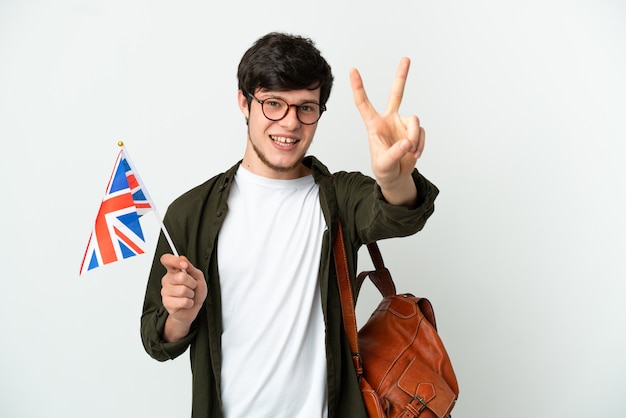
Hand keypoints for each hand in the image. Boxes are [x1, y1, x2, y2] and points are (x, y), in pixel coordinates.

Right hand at [160, 254, 207, 341]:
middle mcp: (167, 280)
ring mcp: (165, 291)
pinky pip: (184, 301)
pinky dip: (190, 303)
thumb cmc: (195, 292)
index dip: (174, 260)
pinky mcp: (167, 302)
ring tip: (189, 295)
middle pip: (181, 276)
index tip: (184, 265)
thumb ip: (191, 268)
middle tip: (192, 287)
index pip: (166, 260)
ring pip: (183, 290)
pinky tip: (186, 303)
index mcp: (174, 271)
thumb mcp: (198, 277)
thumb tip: (183, 258)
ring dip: (191, 294)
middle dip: (192, 283)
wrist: (193, 309)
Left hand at [350, 57, 423, 204]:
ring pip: (415, 121)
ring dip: (415, 138)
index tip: (353, 70)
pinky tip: (414, 154)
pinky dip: (420, 145)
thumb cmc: (383, 169)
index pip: (363, 103)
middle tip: (406, 58)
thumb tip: (408, 141)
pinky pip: (421, 133)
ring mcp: (402, 124)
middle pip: (396, 94)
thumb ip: (394, 153)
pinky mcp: (414, 131)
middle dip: (402, 76)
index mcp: (374, 124)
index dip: (358, 87)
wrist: (396, 176)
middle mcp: (389, 119)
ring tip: (411, 152)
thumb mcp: (384, 164)